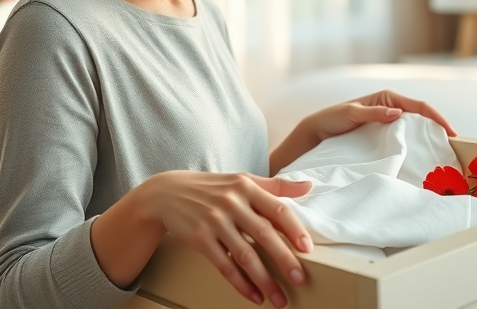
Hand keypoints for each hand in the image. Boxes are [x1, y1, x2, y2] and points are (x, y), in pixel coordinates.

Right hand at [137, 171, 312, 307]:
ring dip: (264, 280)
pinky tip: (253, 295)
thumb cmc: (211, 188)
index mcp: (246, 186)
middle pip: (264, 234)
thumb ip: (275, 186)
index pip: (276, 209)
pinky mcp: (200, 238)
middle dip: (284, 259)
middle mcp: (231, 202)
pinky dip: (240, 283)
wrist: (166, 193)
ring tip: (279, 298)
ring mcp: (214, 221)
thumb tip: (309, 186)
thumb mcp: (242, 179)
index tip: (307, 248)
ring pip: (245, 255)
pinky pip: (224, 265)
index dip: (294, 229)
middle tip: (300, 279)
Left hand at [305, 89, 455, 141]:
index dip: (436, 118)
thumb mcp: (352, 113)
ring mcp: (388, 122)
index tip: (450, 132)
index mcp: (387, 97)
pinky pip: (403, 139)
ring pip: (414, 129)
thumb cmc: (333, 118)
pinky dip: (414, 146)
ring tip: (441, 153)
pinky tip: (420, 157)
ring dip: (427, 139)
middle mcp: (391, 108)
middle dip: (437, 128)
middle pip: (421, 117)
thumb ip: (374, 113)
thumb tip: (398, 113)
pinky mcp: (383, 135)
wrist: (317, 132)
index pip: (419, 106)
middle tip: (451, 146)